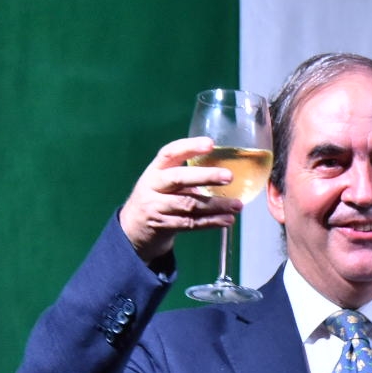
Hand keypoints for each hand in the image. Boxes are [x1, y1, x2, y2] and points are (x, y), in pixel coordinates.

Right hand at [118, 137, 242, 262]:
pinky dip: (211, 222)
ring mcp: (156, 206)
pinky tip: (227, 219)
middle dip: (206, 176)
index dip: (189, 147)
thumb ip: (187, 177)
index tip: (210, 144)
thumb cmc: (158, 198)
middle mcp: (154, 185)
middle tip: (229, 176)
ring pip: (188, 204)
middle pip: (179, 178)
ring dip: (216, 205)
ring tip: (237, 205)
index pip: (170, 153)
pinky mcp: (163, 226)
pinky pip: (191, 223)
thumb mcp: (165, 182)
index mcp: (156, 170)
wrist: (134, 228)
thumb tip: (225, 173)